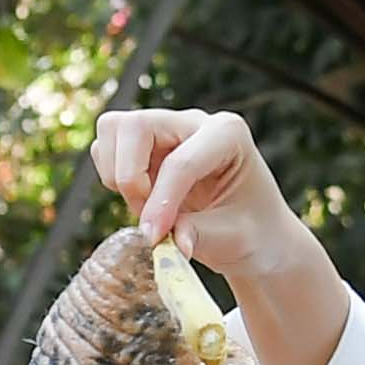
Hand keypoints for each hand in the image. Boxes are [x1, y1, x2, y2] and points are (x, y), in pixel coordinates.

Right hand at [86, 107, 349, 364]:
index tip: (153, 238)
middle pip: (134, 125)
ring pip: (113, 130)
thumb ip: (199, 236)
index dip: (160, 202)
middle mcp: (193, 123)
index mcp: (228, 135)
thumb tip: (167, 241)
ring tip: (146, 209)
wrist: (256, 235)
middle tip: (146, 216)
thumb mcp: (235, 239)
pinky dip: (113, 178)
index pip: (181, 161)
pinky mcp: (144, 147)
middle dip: (129, 175)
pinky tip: (142, 202)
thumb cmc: (254, 232)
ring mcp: (166, 130)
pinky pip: (107, 149)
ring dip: (117, 175)